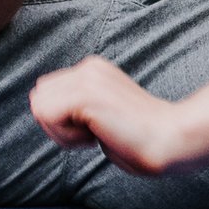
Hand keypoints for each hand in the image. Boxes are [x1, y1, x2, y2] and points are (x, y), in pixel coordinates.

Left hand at [29, 56, 196, 176]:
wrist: (168, 140)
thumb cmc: (141, 139)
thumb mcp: (102, 115)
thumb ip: (77, 109)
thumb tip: (40, 110)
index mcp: (94, 70)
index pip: (47, 93)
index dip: (62, 120)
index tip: (95, 129)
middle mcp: (88, 68)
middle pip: (39, 99)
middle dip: (57, 125)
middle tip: (93, 134)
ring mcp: (86, 79)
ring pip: (40, 108)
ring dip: (62, 133)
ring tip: (97, 135)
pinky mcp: (85, 94)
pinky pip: (47, 117)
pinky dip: (66, 136)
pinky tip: (96, 137)